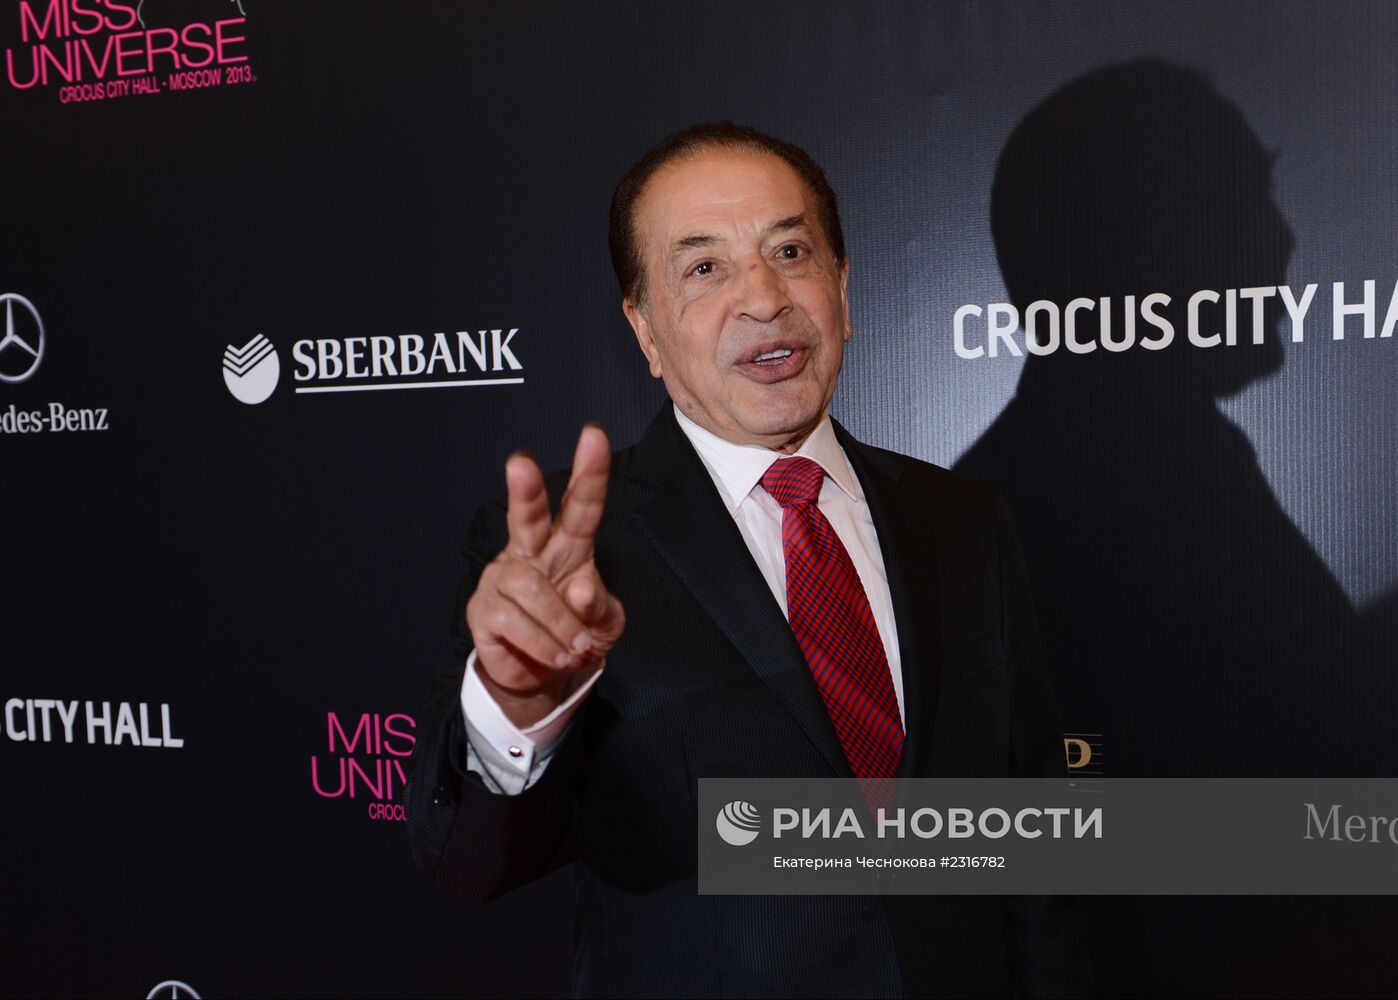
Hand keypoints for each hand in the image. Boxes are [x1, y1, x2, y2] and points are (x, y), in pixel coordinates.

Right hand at [465, 425, 624, 728]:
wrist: (543, 678)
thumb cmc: (578, 636)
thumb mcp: (605, 624)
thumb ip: (599, 606)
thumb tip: (580, 590)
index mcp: (569, 546)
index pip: (581, 505)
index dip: (589, 472)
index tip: (593, 436)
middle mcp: (531, 553)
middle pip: (527, 515)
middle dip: (525, 489)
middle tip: (521, 463)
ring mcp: (503, 579)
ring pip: (531, 591)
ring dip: (561, 625)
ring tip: (575, 648)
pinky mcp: (482, 610)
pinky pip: (513, 622)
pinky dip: (542, 644)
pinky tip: (553, 655)